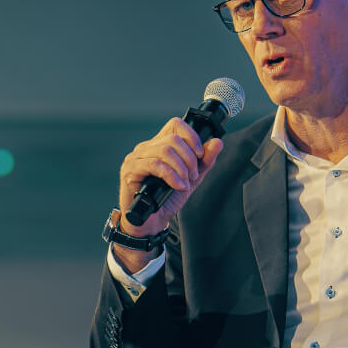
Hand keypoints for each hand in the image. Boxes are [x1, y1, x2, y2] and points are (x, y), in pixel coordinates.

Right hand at [116, 117, 224, 239]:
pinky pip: (154, 164)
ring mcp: (136, 158)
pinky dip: (171, 175)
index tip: (200, 154)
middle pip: (173, 138)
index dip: (192, 136)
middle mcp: (146, 148)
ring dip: (181, 168)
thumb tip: (217, 142)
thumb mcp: (191, 178)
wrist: (151, 223)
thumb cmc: (166, 200)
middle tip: (193, 175)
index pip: (176, 124)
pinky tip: (177, 186)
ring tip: (185, 182)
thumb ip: (204, 161)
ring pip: (165, 150)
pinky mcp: (130, 170)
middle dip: (190, 158)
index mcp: (159, 145)